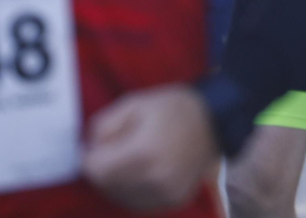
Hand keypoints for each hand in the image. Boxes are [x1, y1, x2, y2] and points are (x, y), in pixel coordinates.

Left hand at [83, 84, 218, 210]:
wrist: (216, 119)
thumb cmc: (172, 107)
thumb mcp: (133, 103)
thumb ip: (103, 125)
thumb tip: (89, 149)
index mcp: (142, 152)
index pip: (94, 170)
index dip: (92, 155)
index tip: (102, 143)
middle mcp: (154, 179)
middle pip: (105, 185)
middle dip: (104, 168)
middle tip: (119, 148)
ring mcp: (166, 194)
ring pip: (121, 197)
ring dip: (118, 181)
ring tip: (133, 159)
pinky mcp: (174, 201)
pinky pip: (140, 202)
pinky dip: (136, 189)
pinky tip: (146, 171)